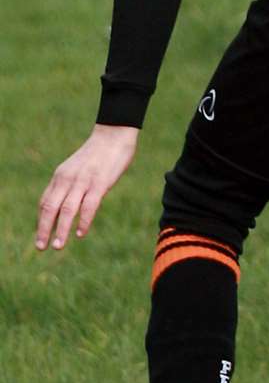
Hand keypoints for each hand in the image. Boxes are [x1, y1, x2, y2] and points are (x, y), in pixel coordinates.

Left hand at [36, 124, 138, 249]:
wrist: (114, 134)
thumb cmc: (99, 153)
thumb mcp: (78, 167)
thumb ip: (71, 183)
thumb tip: (67, 202)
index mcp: (61, 176)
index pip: (45, 202)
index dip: (42, 221)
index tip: (42, 236)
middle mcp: (67, 179)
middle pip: (50, 208)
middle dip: (44, 229)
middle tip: (41, 247)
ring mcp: (83, 181)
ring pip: (67, 210)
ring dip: (61, 230)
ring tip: (58, 246)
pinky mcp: (99, 183)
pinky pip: (88, 206)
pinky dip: (83, 221)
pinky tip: (80, 233)